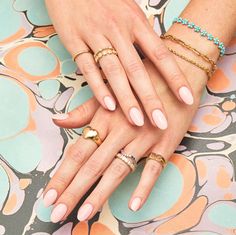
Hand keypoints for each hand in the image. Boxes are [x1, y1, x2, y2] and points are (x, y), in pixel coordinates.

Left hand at [43, 57, 204, 222]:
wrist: (174, 72)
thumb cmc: (137, 82)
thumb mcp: (109, 92)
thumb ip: (84, 111)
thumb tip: (58, 120)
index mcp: (104, 118)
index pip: (78, 151)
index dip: (62, 174)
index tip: (49, 195)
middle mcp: (121, 130)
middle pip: (93, 165)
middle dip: (73, 190)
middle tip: (56, 213)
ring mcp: (144, 138)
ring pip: (118, 170)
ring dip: (100, 194)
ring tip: (83, 214)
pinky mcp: (165, 143)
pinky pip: (154, 168)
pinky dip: (144, 187)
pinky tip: (133, 205)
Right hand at [45, 0, 193, 128]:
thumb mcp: (130, 10)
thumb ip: (142, 35)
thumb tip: (156, 59)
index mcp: (136, 22)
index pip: (161, 54)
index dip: (175, 77)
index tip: (186, 98)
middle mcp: (118, 30)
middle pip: (138, 69)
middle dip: (151, 98)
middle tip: (160, 122)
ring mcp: (96, 35)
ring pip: (114, 72)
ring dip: (126, 99)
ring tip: (137, 121)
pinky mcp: (75, 41)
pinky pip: (88, 68)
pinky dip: (98, 88)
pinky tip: (108, 106)